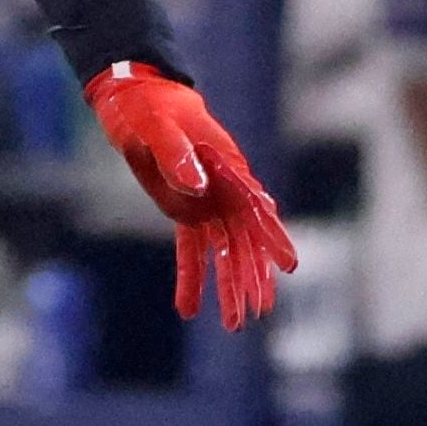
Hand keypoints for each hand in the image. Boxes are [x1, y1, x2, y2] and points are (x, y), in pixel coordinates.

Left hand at [84, 64, 298, 328]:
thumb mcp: (157, 127)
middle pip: (245, 238)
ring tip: (234, 324)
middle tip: (259, 310)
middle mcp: (225, 190)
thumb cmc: (152, 109)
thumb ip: (176, 155)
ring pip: (226, 250)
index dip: (272, 235)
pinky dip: (191, 278)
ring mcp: (208, 203)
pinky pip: (192, 249)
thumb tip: (199, 188)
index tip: (287, 264)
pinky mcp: (186, 212)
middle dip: (252, 274)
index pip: (256, 207)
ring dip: (230, 284)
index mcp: (227, 167)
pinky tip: (188, 310)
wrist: (139, 102)